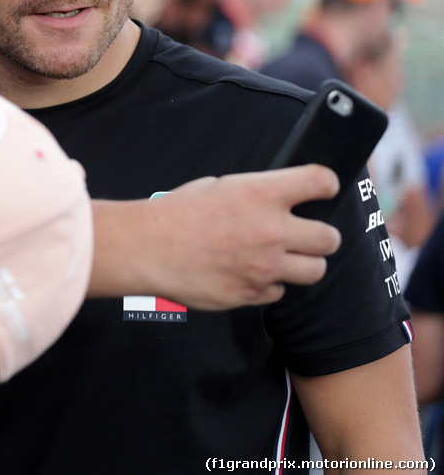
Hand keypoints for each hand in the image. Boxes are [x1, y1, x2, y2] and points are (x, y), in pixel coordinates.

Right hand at [123, 164, 342, 308]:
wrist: (146, 249)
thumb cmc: (175, 214)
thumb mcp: (216, 186)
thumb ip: (254, 194)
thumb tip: (277, 200)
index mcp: (261, 193)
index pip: (321, 181)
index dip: (327, 185)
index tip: (323, 189)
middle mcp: (271, 230)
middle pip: (329, 237)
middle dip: (320, 236)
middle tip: (305, 235)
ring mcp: (264, 266)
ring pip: (315, 270)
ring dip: (302, 264)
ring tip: (282, 259)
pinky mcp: (252, 293)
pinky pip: (278, 291)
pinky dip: (267, 284)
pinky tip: (247, 274)